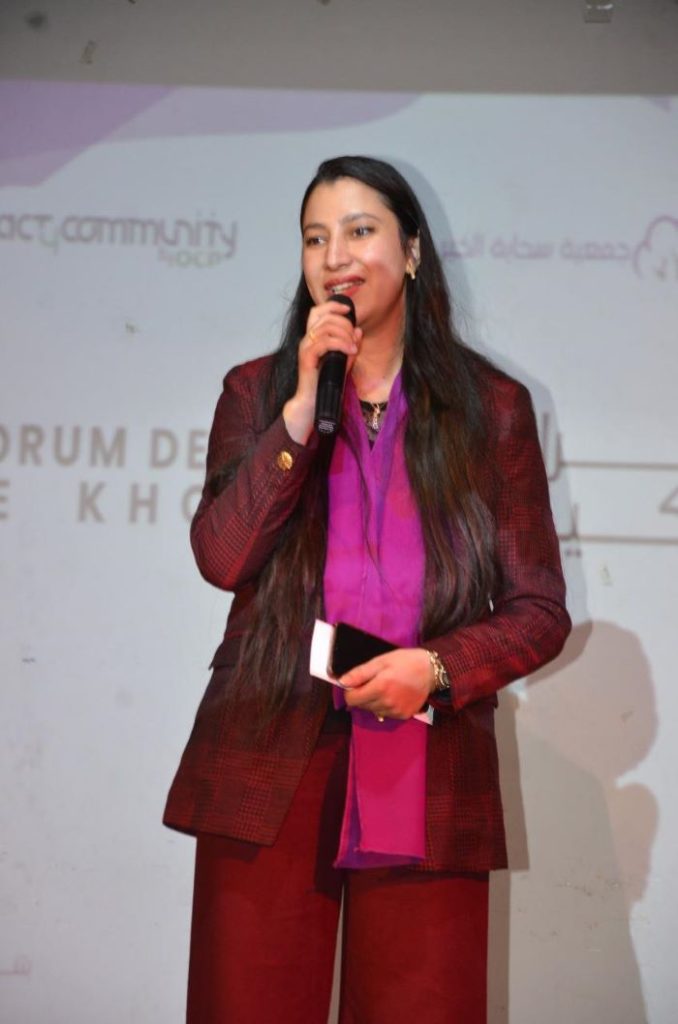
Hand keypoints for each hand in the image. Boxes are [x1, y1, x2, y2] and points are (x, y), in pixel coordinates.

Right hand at [283, 300, 361, 442]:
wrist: (312, 402)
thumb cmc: (325, 383)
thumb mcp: (343, 362)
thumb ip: (350, 346)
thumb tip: (359, 330)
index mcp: (313, 337)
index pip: (318, 311)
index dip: (333, 305)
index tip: (349, 309)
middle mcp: (307, 339)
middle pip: (325, 317)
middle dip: (345, 324)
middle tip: (354, 340)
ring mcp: (305, 347)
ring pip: (326, 327)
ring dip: (344, 335)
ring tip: (353, 348)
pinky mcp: (307, 357)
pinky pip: (325, 342)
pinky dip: (341, 344)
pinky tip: (350, 351)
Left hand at [339, 648, 433, 719]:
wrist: (431, 671)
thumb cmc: (405, 661)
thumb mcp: (381, 661)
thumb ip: (360, 673)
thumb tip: (342, 682)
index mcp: (380, 687)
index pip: (352, 699)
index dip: (350, 691)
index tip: (358, 683)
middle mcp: (387, 703)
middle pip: (361, 706)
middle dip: (363, 695)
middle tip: (375, 682)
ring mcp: (396, 711)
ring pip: (373, 710)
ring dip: (373, 701)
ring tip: (385, 688)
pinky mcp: (403, 716)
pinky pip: (385, 714)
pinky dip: (385, 706)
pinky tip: (393, 695)